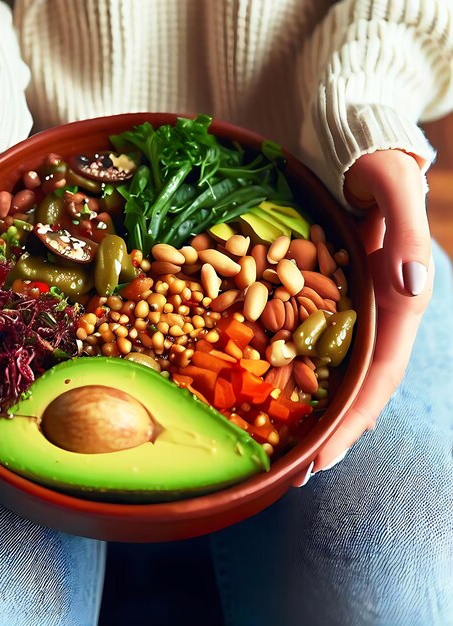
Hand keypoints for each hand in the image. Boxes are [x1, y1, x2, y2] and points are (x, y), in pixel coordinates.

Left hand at [293, 150, 433, 485]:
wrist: (352, 150)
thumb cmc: (376, 165)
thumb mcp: (395, 186)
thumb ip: (407, 233)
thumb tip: (412, 287)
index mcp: (398, 301)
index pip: (380, 376)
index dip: (353, 420)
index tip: (324, 458)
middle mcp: (376, 315)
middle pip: (356, 388)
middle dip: (332, 434)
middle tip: (298, 475)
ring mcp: (348, 309)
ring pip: (335, 374)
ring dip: (314, 415)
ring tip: (284, 453)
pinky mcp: (324, 298)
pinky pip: (310, 345)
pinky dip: (297, 376)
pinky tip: (272, 396)